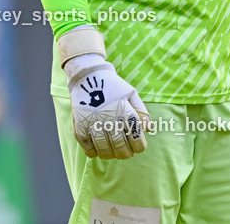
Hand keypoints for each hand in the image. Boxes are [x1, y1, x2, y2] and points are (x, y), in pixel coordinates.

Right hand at [59, 27, 151, 158]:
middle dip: (126, 153)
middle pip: (119, 144)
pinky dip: (93, 152)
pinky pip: (86, 145)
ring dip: (110, 154)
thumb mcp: (130, 93)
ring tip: (114, 154)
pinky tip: (97, 152)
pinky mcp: (80, 125)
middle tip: (128, 154)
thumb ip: (141, 111)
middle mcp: (109, 117)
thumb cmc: (112, 85)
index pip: (135, 134)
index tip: (140, 148)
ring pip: (103, 147)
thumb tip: (149, 129)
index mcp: (123, 109)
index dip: (139, 145)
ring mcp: (93, 122)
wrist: (87, 75)